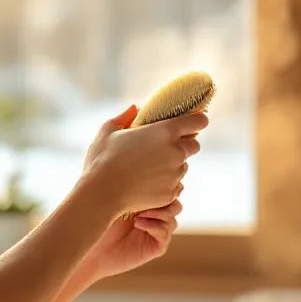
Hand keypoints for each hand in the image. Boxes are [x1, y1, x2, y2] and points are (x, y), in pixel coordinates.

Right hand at [82, 106, 205, 215]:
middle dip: (183, 144)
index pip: (199, 121)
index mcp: (165, 131)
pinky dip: (165, 182)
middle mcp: (176, 151)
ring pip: (183, 166)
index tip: (191, 122)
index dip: (197, 120)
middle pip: (194, 145)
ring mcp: (175, 174)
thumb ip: (125, 116)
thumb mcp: (108, 130)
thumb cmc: (102, 159)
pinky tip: (145, 182)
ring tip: (148, 167)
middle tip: (162, 147)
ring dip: (172, 164)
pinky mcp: (171, 192)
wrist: (102, 193)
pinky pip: (175, 184)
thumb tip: (135, 108)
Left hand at [83, 189, 182, 278]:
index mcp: (145, 202)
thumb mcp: (111, 200)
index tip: (151, 180)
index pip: (166, 191)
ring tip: (138, 214)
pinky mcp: (155, 247)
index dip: (164, 186)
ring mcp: (155, 232)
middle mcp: (153, 216)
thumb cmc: (95, 222)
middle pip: (175, 204)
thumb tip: (140, 168)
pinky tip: (137, 224)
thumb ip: (128, 187)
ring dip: (159, 214)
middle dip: (166, 200)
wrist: (90, 249)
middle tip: (148, 199)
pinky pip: (165, 235)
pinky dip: (154, 226)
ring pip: (172, 220)